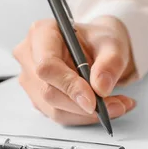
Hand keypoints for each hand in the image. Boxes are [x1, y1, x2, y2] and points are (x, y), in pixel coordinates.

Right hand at [13, 16, 136, 124]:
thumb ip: (110, 62)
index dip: (69, 85)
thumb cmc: (98, 40)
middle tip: (115, 105)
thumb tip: (101, 87)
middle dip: (83, 104)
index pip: (47, 65)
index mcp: (42, 32)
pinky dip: (84, 116)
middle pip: (49, 91)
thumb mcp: (112, 43)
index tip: (93, 100)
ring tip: (117, 105)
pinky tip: (105, 107)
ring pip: (54, 108)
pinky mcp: (38, 98)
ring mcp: (31, 79)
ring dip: (87, 114)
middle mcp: (30, 55)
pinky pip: (60, 114)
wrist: (97, 48)